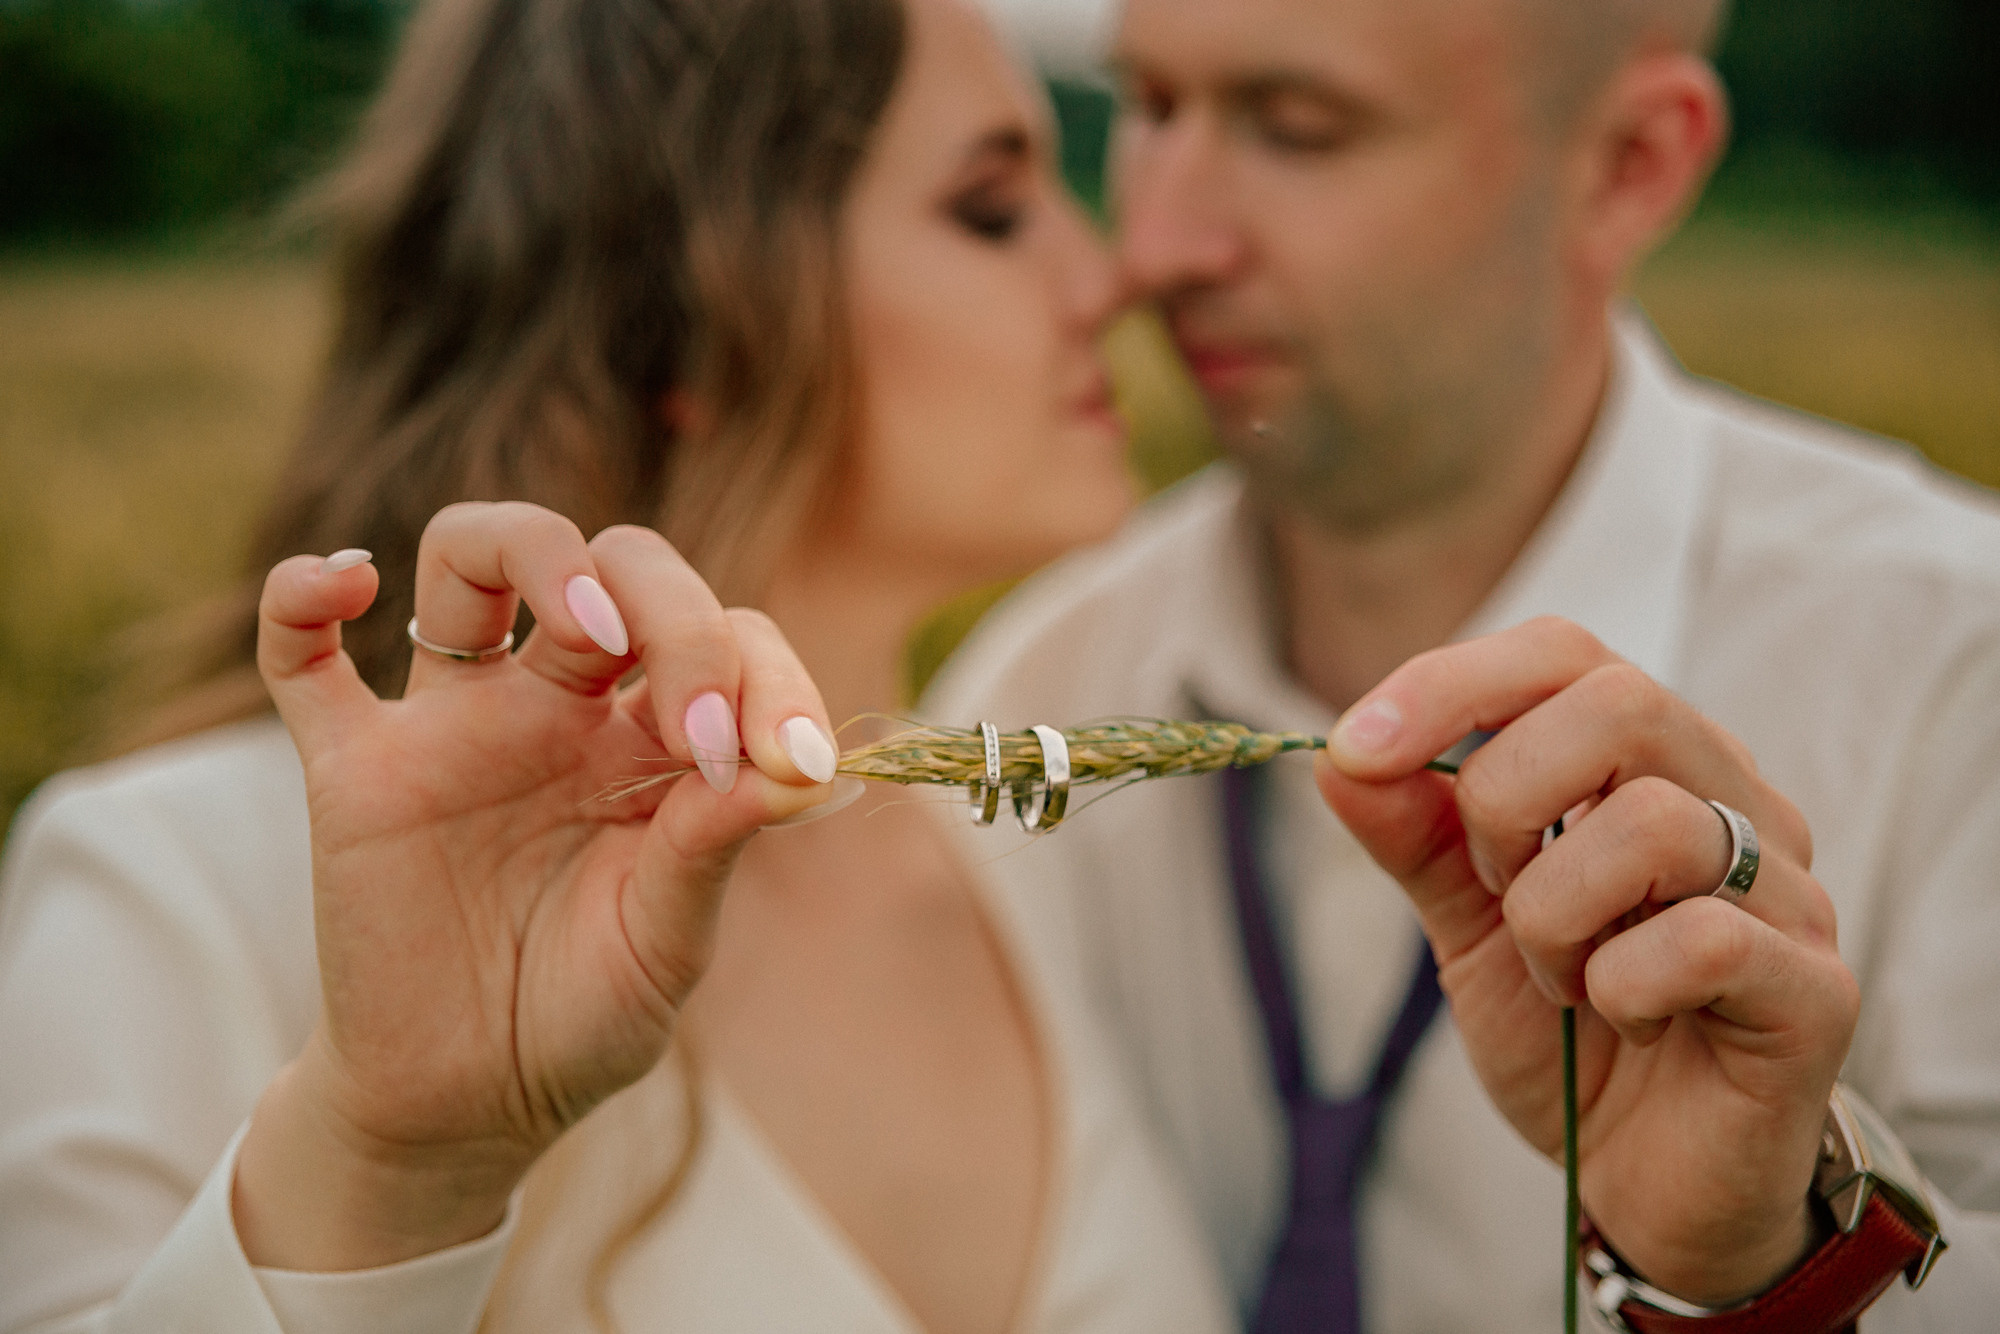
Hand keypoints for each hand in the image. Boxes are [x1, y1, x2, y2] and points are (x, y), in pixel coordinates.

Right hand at [235, 503, 836, 1267]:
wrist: (465, 1107)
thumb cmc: (583, 1018)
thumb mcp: (665, 947)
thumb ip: (712, 851)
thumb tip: (794, 769)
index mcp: (655, 741)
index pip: (726, 633)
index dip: (763, 674)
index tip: (784, 762)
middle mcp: (562, 707)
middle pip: (617, 567)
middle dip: (674, 615)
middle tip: (695, 723)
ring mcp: (456, 726)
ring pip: (473, 557)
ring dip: (535, 554)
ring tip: (583, 624)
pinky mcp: (355, 769)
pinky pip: (301, 654)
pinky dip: (303, 600)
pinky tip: (347, 583)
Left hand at [1313, 617, 1858, 1304]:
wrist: (1643, 1185)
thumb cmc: (1569, 1036)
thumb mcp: (1465, 925)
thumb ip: (1414, 837)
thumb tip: (1339, 756)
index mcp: (1649, 764)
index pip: (1563, 655)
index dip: (1452, 685)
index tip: (1357, 749)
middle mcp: (1731, 801)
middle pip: (1620, 702)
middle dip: (1503, 795)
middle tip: (1488, 889)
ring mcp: (1786, 890)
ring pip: (1651, 823)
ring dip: (1553, 914)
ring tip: (1560, 980)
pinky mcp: (1815, 988)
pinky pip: (1701, 939)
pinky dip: (1620, 986)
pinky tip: (1626, 1023)